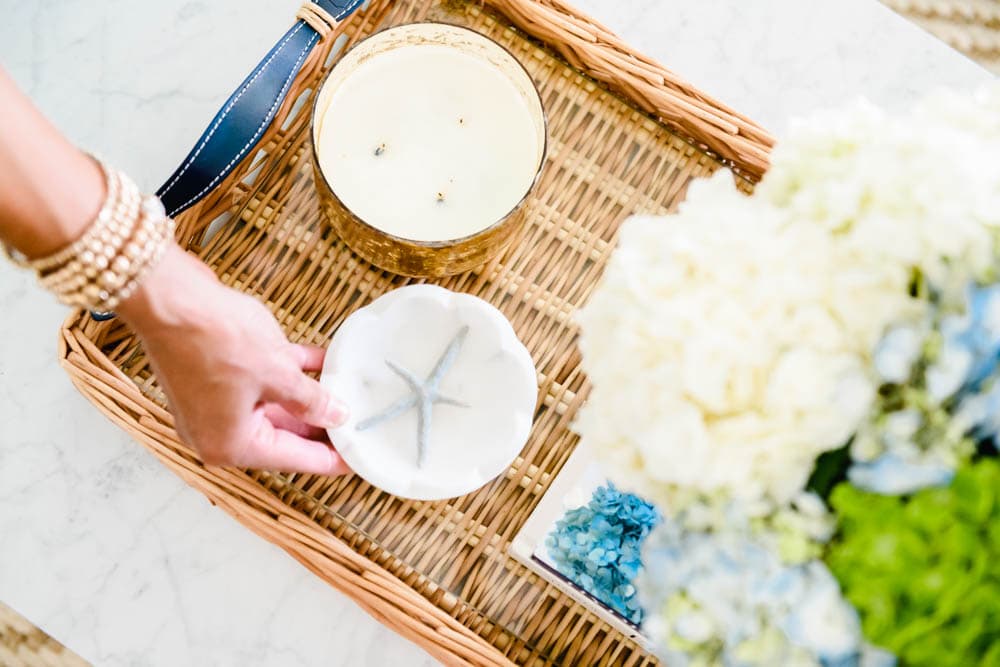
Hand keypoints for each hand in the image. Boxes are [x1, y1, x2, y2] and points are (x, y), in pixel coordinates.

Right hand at [117, 243, 349, 474]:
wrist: (168, 296)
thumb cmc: (212, 338)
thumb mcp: (277, 374)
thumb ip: (311, 400)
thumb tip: (335, 416)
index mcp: (231, 444)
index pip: (295, 459)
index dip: (332, 458)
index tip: (358, 460)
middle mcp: (219, 431)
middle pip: (284, 436)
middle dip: (322, 427)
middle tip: (359, 425)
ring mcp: (215, 403)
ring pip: (275, 407)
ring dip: (308, 397)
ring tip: (346, 394)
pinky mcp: (215, 376)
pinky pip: (263, 381)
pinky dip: (291, 373)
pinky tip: (323, 361)